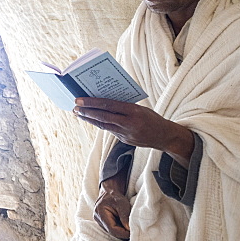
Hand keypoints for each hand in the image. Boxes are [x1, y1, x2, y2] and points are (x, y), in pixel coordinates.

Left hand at [74, 98, 193, 164]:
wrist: (165, 137)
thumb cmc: (152, 118)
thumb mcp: (140, 108)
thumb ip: (124, 105)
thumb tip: (103, 101)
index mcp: (134, 111)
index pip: (109, 105)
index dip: (92, 103)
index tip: (79, 99)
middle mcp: (129, 123)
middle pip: (103, 117)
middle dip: (86, 112)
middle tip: (74, 107)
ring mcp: (126, 134)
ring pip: (103, 125)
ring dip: (89, 119)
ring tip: (78, 113)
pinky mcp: (124, 140)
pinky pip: (109, 130)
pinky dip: (99, 124)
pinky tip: (91, 119)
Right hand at [94, 184, 130, 239]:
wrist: (109, 192)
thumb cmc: (115, 196)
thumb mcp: (122, 203)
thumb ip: (125, 216)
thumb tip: (129, 229)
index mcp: (100, 213)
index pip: (112, 229)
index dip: (122, 233)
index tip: (132, 233)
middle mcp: (98, 219)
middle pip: (112, 232)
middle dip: (123, 233)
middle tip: (134, 231)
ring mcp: (100, 222)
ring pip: (112, 231)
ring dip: (122, 231)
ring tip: (130, 227)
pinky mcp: (103, 223)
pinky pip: (113, 229)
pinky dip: (120, 229)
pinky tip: (125, 225)